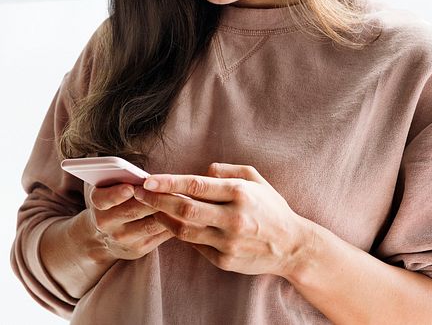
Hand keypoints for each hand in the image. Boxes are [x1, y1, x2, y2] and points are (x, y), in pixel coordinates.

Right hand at [79, 182, 175, 262]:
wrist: (103, 236)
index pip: (104, 198)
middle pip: (132, 211)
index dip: (116, 194)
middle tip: (170, 188)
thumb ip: (119, 177)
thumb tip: (146, 176)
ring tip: (182, 199)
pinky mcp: (138, 249)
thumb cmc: (111, 201)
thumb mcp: (107, 187)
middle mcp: (106, 223)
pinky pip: (158, 235)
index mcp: (97, 202)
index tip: (130, 188)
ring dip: (167, 212)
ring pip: (150, 224)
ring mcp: (122, 238)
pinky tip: (180, 214)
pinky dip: (171, 224)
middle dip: (153, 199)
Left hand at [132, 162, 311, 277]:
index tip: (147, 180)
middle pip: (184, 209)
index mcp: (239, 193)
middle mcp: (233, 218)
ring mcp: (228, 242)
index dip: (168, 182)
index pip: (195, 186)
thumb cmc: (270, 207)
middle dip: (157, 199)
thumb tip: (200, 171)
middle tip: (138, 193)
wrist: (293, 246)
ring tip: (149, 207)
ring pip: (184, 230)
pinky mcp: (225, 261)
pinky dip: (180, 233)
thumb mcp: (255, 179)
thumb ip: (226, 170)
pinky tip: (170, 223)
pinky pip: (195, 245)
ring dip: (162, 217)